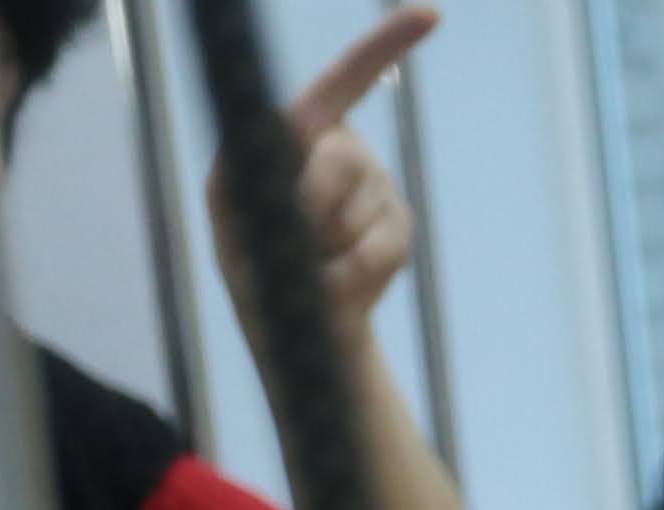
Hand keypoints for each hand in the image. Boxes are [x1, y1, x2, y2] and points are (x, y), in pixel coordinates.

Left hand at [209, 8, 431, 336]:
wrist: (297, 325)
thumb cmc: (254, 261)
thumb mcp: (232, 215)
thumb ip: (254, 182)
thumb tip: (311, 172)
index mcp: (297, 130)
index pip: (342, 80)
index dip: (386, 47)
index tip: (431, 16)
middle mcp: (342, 147)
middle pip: (342, 158)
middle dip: (315, 203)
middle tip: (297, 240)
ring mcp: (376, 188)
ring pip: (363, 210)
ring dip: (331, 248)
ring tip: (312, 266)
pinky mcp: (399, 228)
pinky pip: (384, 247)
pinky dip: (356, 273)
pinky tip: (339, 282)